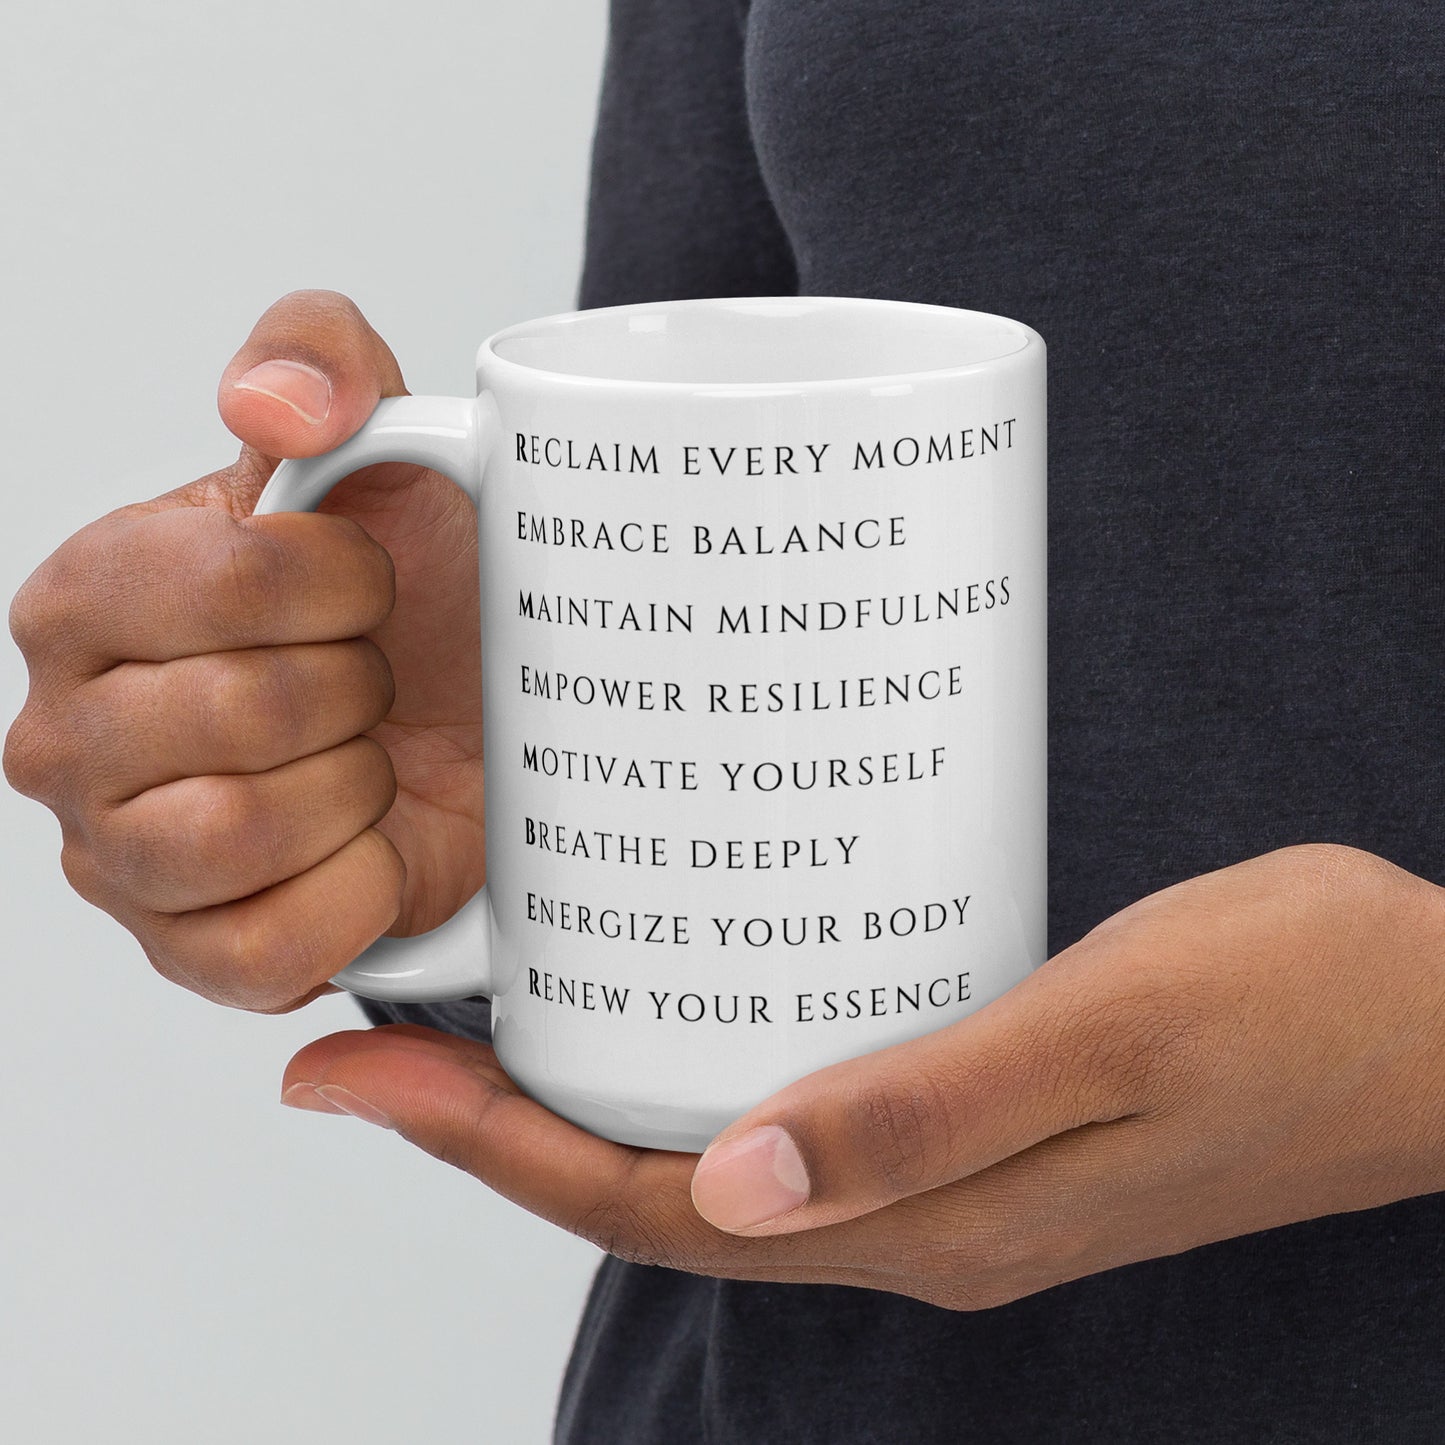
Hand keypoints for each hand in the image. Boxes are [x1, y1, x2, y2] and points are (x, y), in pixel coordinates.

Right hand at [5, 290, 482, 1011]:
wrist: (461, 730)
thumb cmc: (412, 600)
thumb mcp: (384, 445)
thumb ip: (318, 358)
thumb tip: (271, 404)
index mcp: (89, 593)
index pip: (229, 582)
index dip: (346, 585)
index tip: (373, 587)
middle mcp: (67, 731)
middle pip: (246, 712)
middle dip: (359, 690)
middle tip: (373, 682)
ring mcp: (117, 857)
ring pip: (239, 835)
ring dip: (353, 791)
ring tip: (364, 759)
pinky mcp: (187, 954)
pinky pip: (268, 950)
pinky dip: (354, 897)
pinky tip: (368, 848)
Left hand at [281, 843, 1444, 1307]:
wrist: (1437, 1019)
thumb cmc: (1297, 1004)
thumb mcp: (1113, 1031)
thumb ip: (928, 1112)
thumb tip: (734, 1181)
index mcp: (930, 1216)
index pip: (650, 1205)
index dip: (490, 1153)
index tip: (359, 1080)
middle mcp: (917, 1214)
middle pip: (652, 1193)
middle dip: (497, 1135)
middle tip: (380, 1050)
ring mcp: (947, 1171)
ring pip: (710, 1156)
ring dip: (583, 1102)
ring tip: (485, 1022)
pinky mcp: (978, 1111)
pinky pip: (792, 1105)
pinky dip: (695, 1062)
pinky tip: (671, 990)